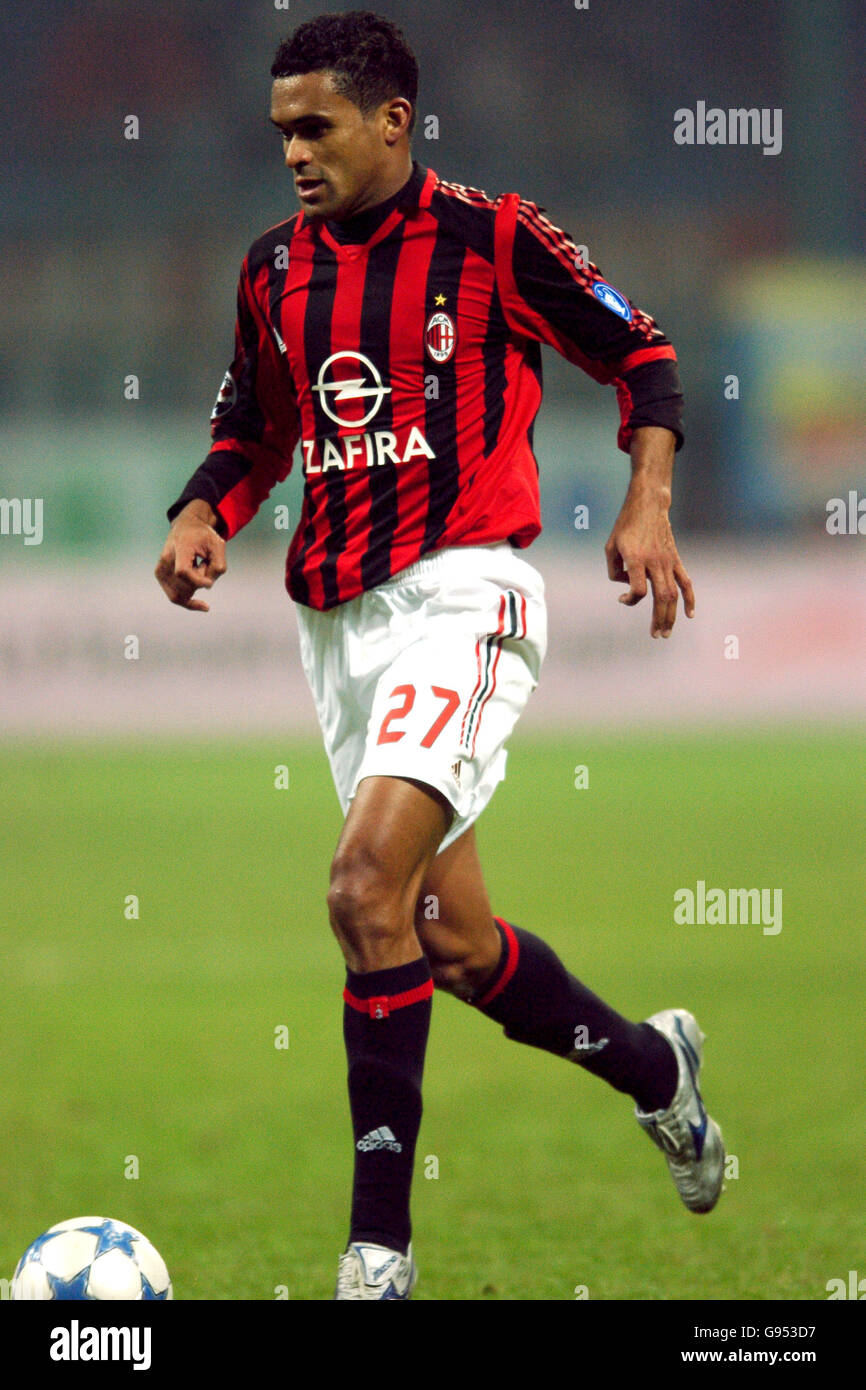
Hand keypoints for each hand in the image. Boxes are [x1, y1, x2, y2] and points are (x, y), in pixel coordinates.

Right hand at [154, 501, 225, 611]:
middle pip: (183, 585)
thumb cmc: (203, 536)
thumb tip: (208, 586)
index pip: (182, 571)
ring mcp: (161, 568)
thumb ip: (219, 565)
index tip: (210, 582)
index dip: (197, 581)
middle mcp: (166, 559)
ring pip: (179, 594)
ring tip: (198, 569)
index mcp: (180, 547)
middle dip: (200, 582)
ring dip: (195, 588)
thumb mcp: (218, 545)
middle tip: (205, 564)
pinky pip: (174, 597)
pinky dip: (189, 602)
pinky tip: (202, 605)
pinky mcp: (160, 575)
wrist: (186, 527)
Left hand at [605, 498, 694, 638]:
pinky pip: (686, 582)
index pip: (638, 590)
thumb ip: (614, 570)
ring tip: (667, 633)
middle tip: (656, 635)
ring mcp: (668, 561)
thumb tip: (626, 585)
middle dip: (659, 619)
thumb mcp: (610, 546)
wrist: (649, 505)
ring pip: (673, 594)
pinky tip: (689, 615)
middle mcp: (654, 562)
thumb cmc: (626, 525)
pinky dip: (689, 599)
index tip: (622, 598)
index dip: (630, 599)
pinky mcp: (676, 559)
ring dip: (671, 615)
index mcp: (636, 558)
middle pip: (661, 597)